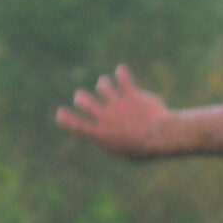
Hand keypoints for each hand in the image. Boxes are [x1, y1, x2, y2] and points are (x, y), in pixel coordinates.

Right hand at [56, 65, 177, 157]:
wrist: (161, 137)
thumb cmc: (144, 149)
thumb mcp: (123, 151)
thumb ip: (111, 140)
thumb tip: (105, 135)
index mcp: (100, 134)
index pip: (76, 125)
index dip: (66, 118)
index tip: (61, 113)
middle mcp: (105, 117)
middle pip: (83, 101)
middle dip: (81, 97)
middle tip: (82, 97)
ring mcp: (117, 105)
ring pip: (103, 86)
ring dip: (104, 84)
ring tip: (106, 84)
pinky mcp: (132, 95)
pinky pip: (124, 79)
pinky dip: (122, 73)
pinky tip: (121, 71)